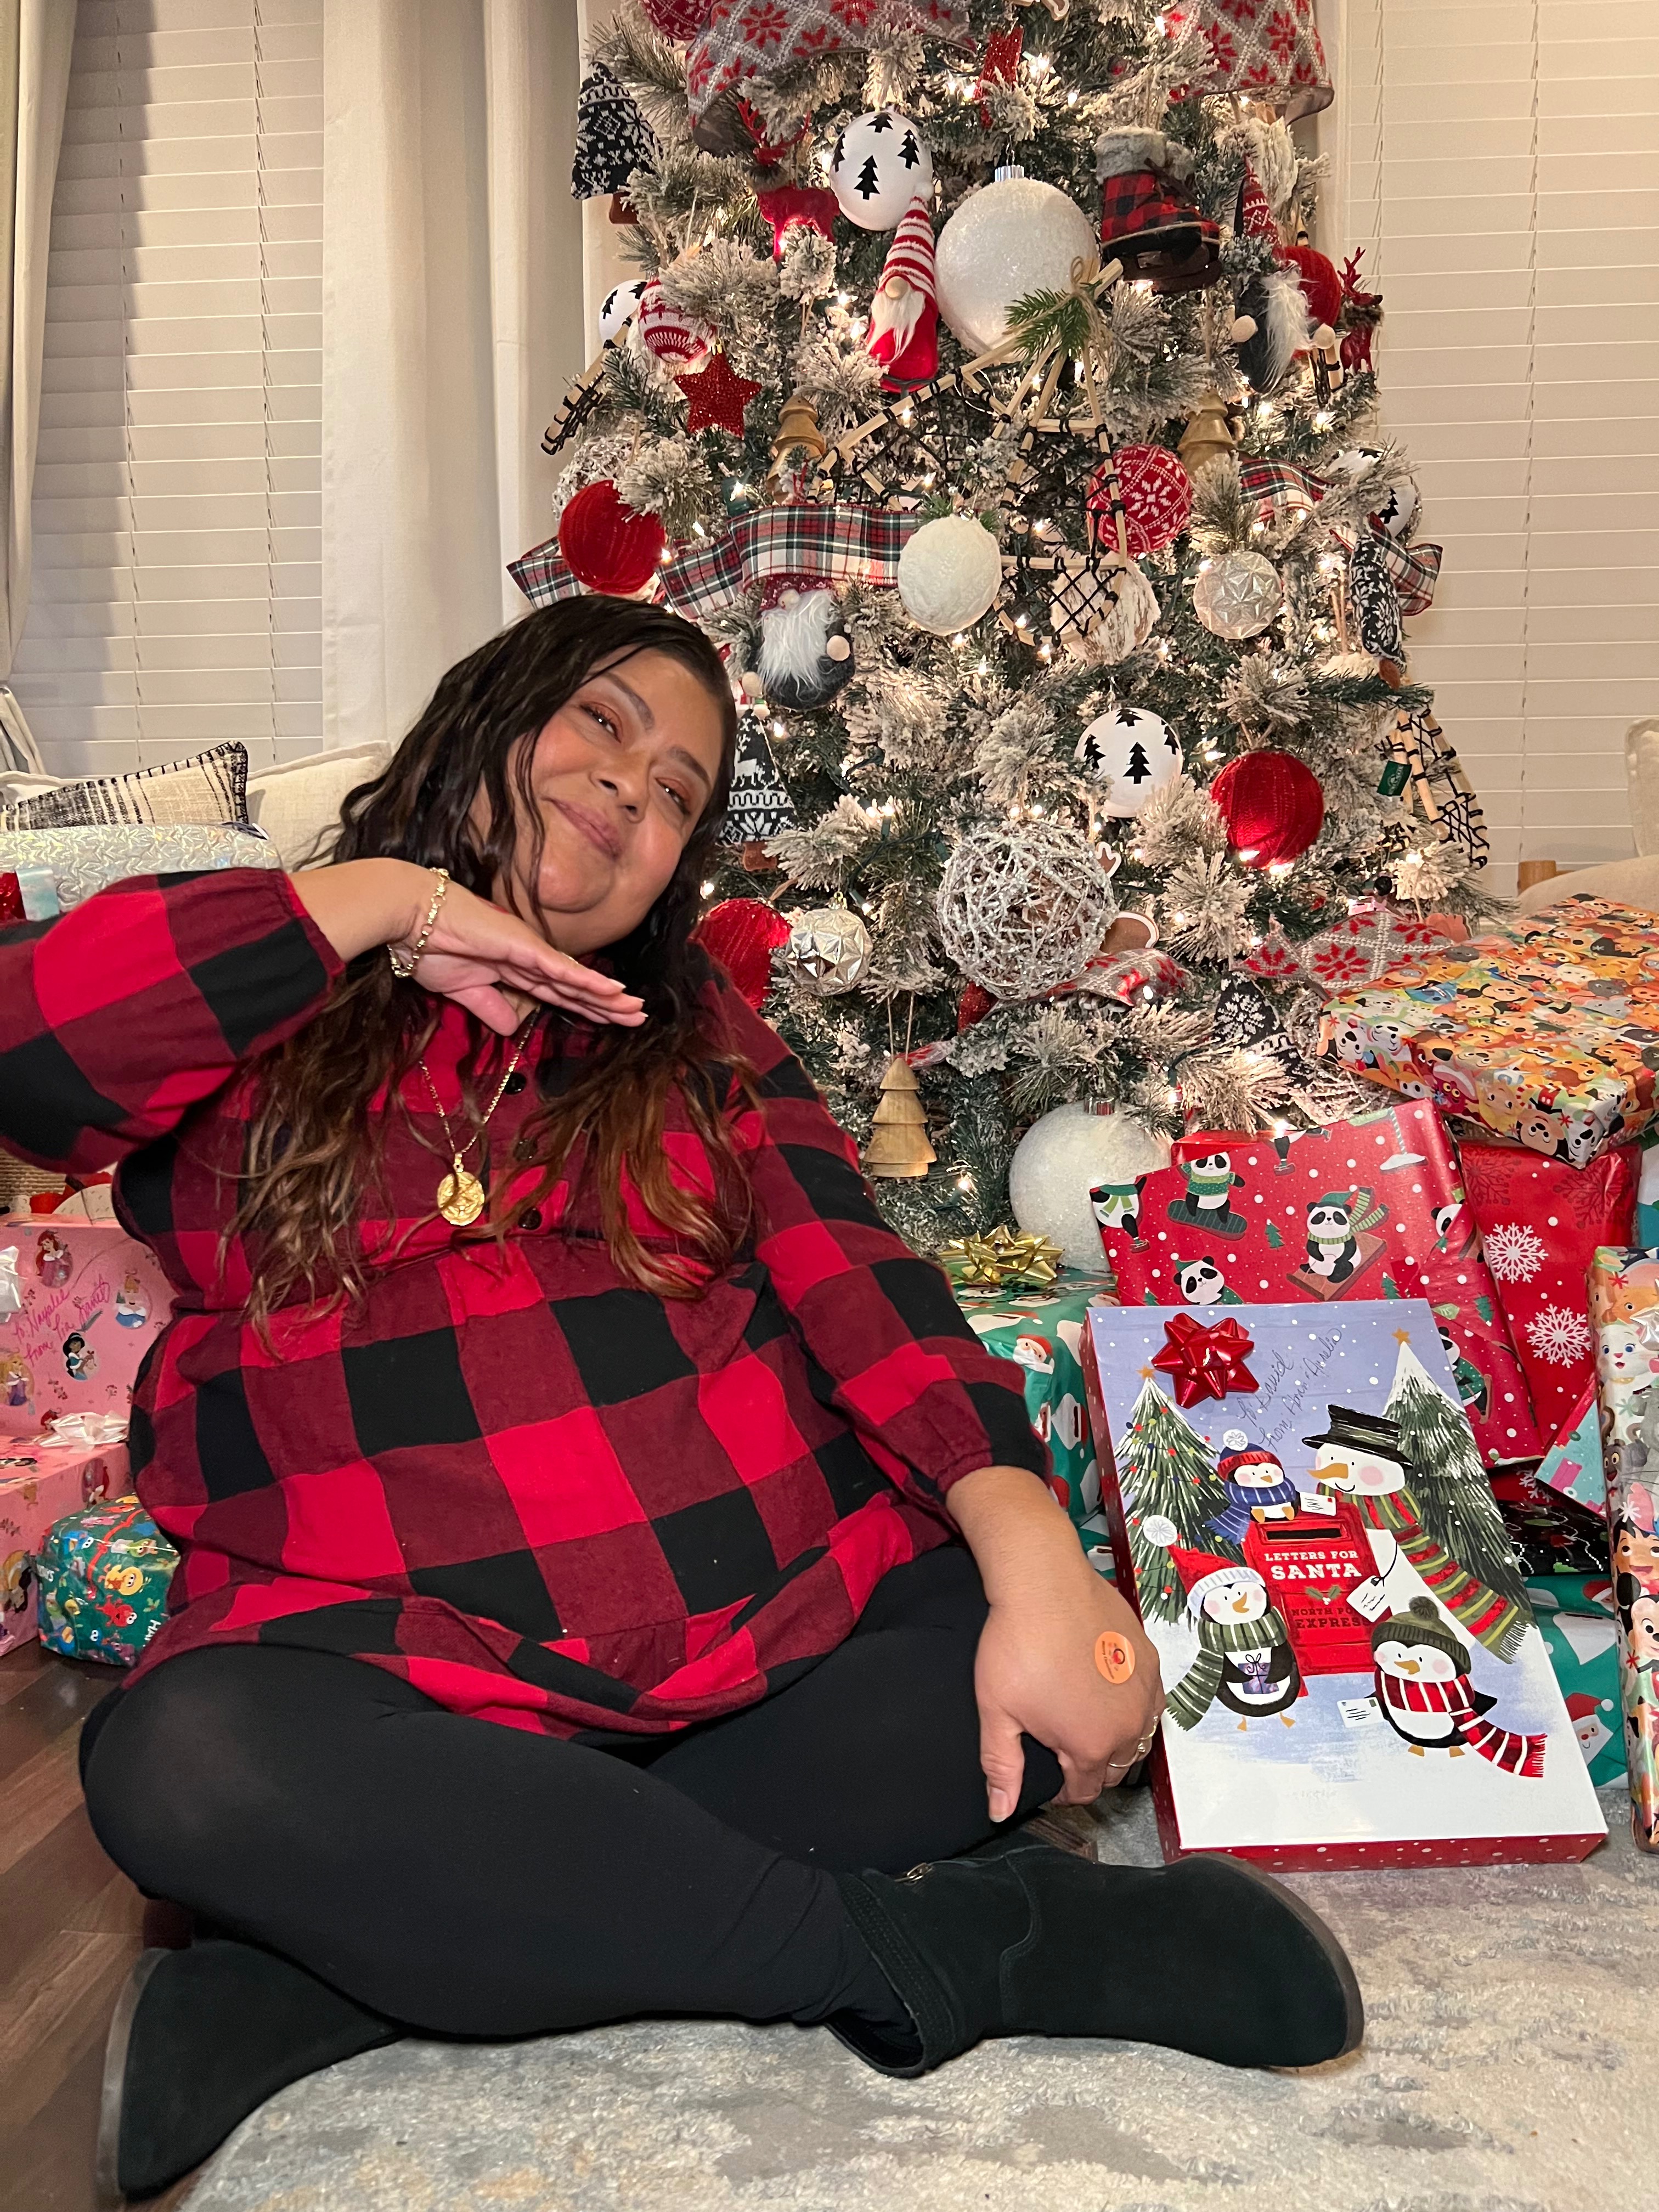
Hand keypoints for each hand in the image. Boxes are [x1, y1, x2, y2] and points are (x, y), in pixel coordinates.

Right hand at [394, 873, 645, 1036]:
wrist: (410, 919)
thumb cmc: (430, 946)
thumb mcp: (463, 991)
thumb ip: (490, 1007)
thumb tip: (510, 1028)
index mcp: (515, 969)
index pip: (559, 994)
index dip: (585, 1007)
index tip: (611, 1020)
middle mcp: (528, 958)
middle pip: (576, 987)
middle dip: (607, 1004)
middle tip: (639, 1017)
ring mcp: (527, 949)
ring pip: (575, 978)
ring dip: (606, 994)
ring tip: (635, 1008)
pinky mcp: (521, 944)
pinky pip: (557, 967)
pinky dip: (583, 979)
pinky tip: (609, 990)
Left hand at [947, 1464, 1162, 1821]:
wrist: (1044, 1583)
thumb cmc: (1016, 1648)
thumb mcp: (997, 1712)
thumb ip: (1002, 1767)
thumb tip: (1000, 1813)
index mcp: (1091, 1746)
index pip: (1083, 1791)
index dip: (1061, 1790)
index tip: (1045, 1774)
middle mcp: (1129, 1725)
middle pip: (1114, 1767)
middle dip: (1089, 1766)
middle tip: (1061, 1745)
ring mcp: (1146, 1691)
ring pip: (1138, 1736)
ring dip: (1116, 1739)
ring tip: (1084, 1720)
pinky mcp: (1151, 1659)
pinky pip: (1150, 1700)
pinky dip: (1133, 1706)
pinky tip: (1107, 1690)